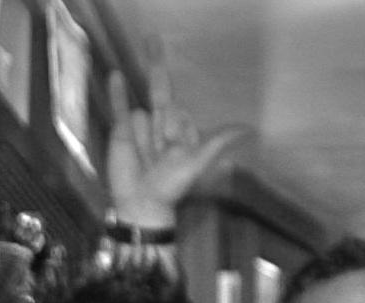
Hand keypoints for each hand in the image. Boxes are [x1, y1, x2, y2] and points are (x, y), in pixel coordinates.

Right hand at [107, 61, 245, 229]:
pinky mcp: (121, 133)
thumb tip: (249, 129)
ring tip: (144, 157)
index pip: (179, 112)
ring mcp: (142, 129)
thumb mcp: (197, 162)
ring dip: (144, 131)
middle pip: (162, 94)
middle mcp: (162, 127)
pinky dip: (117, 92)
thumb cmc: (171, 186)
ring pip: (143, 110)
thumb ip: (218, 142)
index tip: (173, 147)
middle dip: (158, 65)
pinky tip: (115, 74)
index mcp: (180, 133)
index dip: (176, 125)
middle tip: (153, 37)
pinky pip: (120, 107)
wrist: (141, 203)